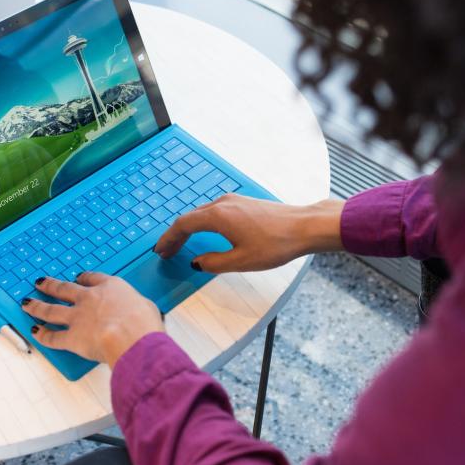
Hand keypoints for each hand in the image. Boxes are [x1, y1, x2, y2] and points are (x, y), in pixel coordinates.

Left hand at [22, 273, 163, 367]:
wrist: (131, 337)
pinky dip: (43, 335)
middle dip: (50, 285)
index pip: (92, 278)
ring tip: (27, 303)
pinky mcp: (72, 337)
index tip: (78, 278)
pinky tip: (36, 332)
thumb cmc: (144, 323)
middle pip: (64, 289)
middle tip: (41, 282)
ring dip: (37, 306)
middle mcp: (90, 299)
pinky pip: (53, 337)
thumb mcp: (147, 307)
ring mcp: (78, 317)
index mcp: (110, 288)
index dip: (83, 278)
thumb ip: (136, 307)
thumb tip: (139, 312)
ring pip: (51, 310)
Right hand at [154, 193, 343, 272]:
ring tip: (182, 244)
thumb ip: (214, 263)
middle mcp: (223, 203)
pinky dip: (203, 222)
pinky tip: (206, 233)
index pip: (182, 225)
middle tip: (167, 251)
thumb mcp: (241, 261)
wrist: (304, 227)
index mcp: (218, 216)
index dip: (168, 239)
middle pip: (190, 217)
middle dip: (176, 235)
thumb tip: (197, 263)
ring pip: (202, 213)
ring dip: (189, 228)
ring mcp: (234, 200)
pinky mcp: (244, 203)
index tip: (160, 251)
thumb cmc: (276, 244)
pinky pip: (214, 211)